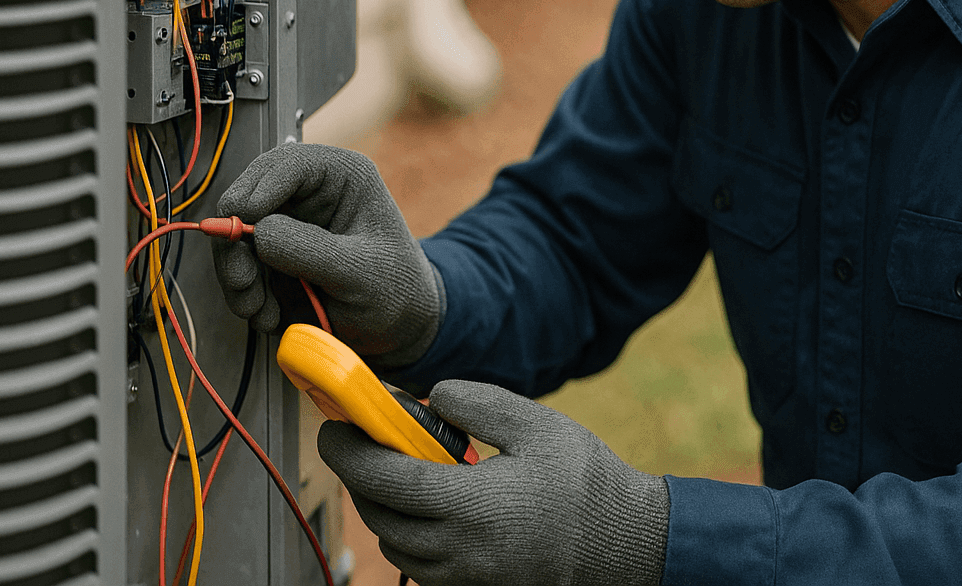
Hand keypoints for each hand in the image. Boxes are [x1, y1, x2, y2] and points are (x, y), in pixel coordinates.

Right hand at [212, 142, 443, 364]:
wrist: (398, 325)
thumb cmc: (396, 287)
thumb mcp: (359, 270)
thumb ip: (310, 249)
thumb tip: (258, 233)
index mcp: (341, 177)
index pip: (286, 165)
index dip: (257, 190)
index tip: (242, 220)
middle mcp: (309, 194)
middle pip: (246, 199)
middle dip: (236, 243)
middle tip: (242, 281)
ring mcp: (287, 226)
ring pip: (234, 238)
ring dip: (239, 278)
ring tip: (260, 311)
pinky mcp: (272, 257)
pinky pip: (239, 269)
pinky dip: (245, 296)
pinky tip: (269, 315)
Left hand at [319, 380, 668, 585]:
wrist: (628, 544)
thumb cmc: (587, 482)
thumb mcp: (537, 425)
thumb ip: (478, 405)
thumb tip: (430, 394)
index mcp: (472, 505)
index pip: (386, 479)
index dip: (349, 453)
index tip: (333, 429)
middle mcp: (461, 550)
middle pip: (380, 517)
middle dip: (360, 478)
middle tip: (361, 444)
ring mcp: (467, 578)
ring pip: (396, 548)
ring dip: (383, 509)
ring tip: (398, 472)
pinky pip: (422, 568)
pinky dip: (410, 536)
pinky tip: (430, 508)